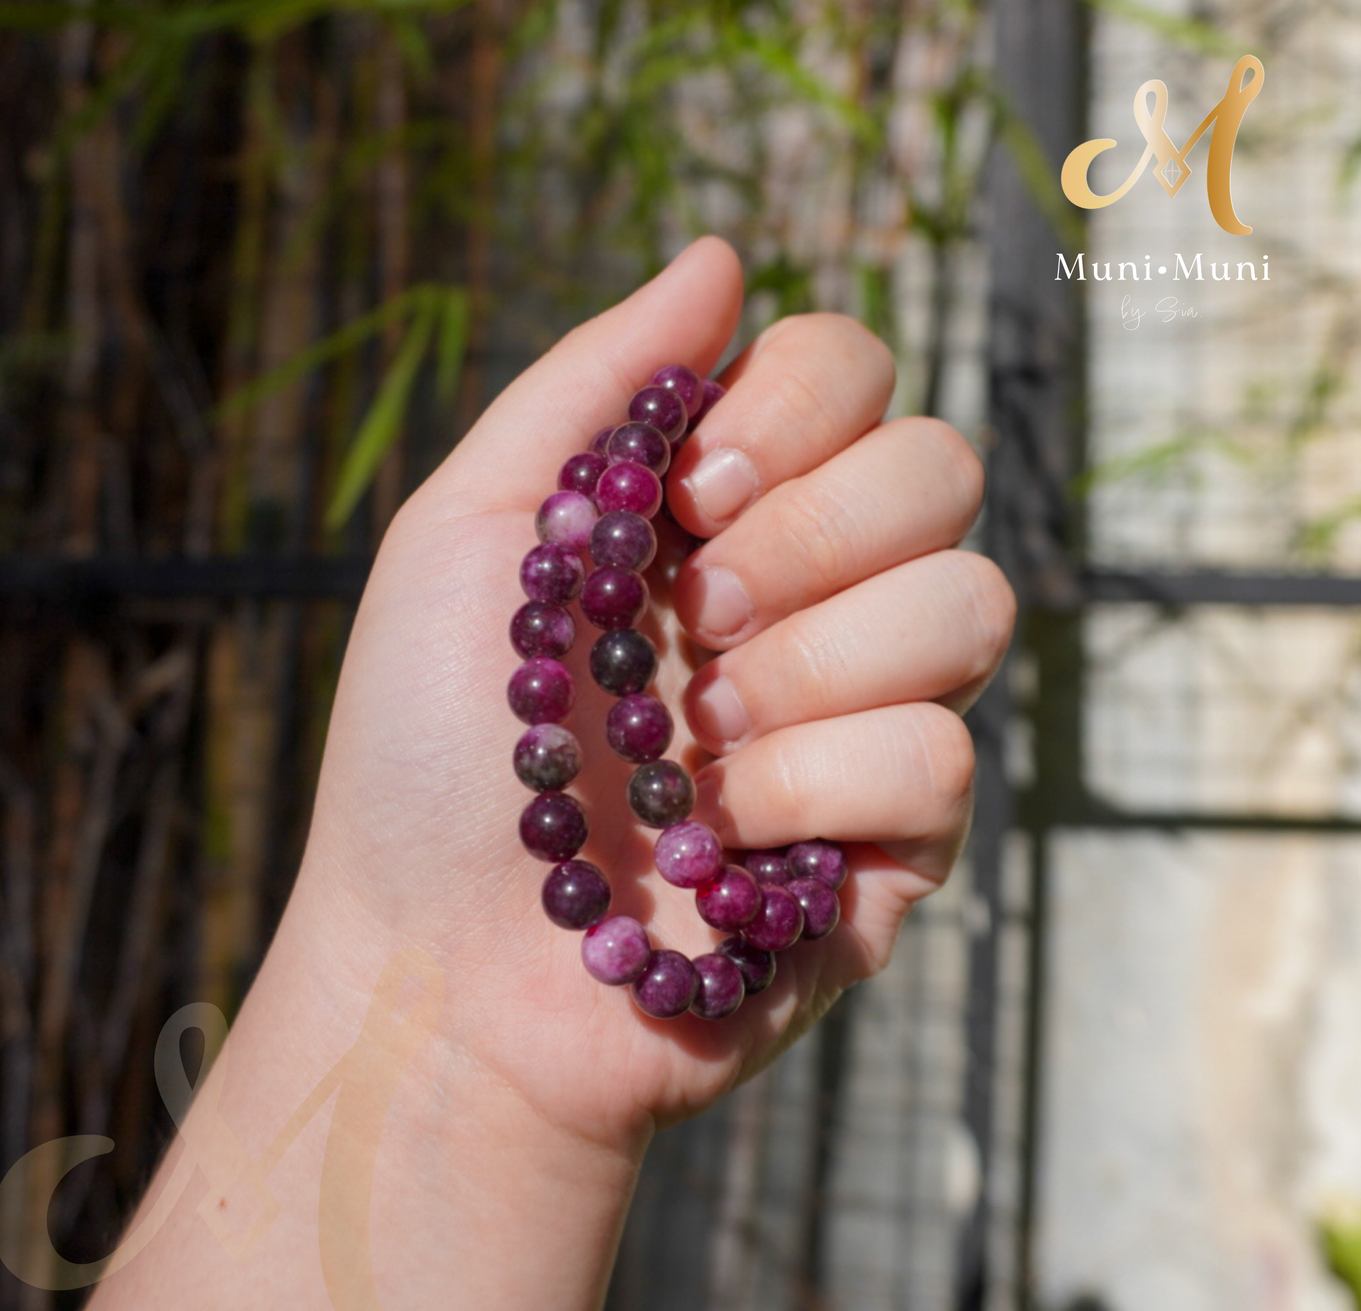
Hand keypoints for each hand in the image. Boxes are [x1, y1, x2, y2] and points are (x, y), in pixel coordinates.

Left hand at [292, 236, 1013, 1153]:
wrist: (438, 967)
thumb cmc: (425, 755)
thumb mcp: (469, 534)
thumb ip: (594, 385)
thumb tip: (722, 256)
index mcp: (720, 513)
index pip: (856, 372)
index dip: (797, 410)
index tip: (687, 496)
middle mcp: (810, 597)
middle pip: (940, 469)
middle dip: (804, 540)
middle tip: (688, 623)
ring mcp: (864, 716)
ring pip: (971, 605)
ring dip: (804, 674)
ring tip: (693, 750)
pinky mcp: (898, 842)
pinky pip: (938, 762)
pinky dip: (813, 793)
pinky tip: (725, 842)